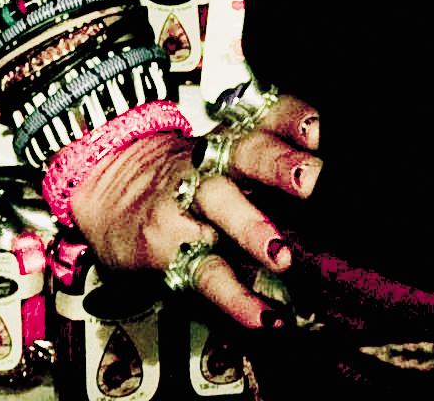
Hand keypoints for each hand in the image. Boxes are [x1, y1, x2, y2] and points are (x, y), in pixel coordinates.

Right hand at [69, 94, 323, 330]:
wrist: (103, 186)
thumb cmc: (179, 176)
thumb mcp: (218, 153)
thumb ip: (269, 158)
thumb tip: (331, 180)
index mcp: (230, 140)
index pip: (265, 118)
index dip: (291, 119)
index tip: (317, 129)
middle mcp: (208, 163)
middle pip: (244, 152)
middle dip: (277, 164)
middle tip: (311, 179)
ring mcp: (183, 202)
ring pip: (218, 206)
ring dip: (251, 228)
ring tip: (283, 256)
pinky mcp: (165, 245)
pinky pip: (203, 272)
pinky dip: (235, 298)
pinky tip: (264, 316)